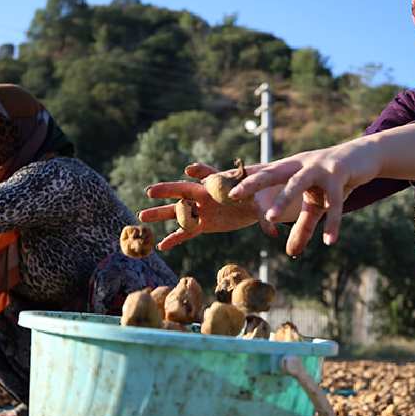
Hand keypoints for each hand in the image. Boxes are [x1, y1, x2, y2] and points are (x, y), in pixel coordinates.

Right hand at [138, 162, 278, 250]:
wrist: (257, 206)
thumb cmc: (261, 200)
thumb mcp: (264, 206)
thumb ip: (264, 217)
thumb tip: (273, 231)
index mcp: (220, 186)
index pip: (208, 177)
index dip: (200, 172)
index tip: (188, 169)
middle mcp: (206, 196)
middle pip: (183, 192)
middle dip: (167, 192)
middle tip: (149, 191)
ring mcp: (202, 210)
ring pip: (178, 213)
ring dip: (161, 215)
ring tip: (142, 217)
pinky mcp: (204, 225)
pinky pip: (186, 233)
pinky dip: (174, 239)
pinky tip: (161, 246)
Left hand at [228, 143, 374, 255]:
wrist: (364, 157)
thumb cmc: (332, 180)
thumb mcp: (315, 205)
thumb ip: (302, 228)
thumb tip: (291, 254)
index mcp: (288, 168)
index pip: (261, 174)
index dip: (240, 181)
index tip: (217, 186)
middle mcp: (300, 165)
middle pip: (272, 173)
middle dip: (252, 183)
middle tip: (233, 195)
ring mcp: (319, 167)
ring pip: (297, 184)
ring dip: (283, 200)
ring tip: (270, 218)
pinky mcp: (339, 174)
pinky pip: (333, 202)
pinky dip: (331, 222)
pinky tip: (329, 241)